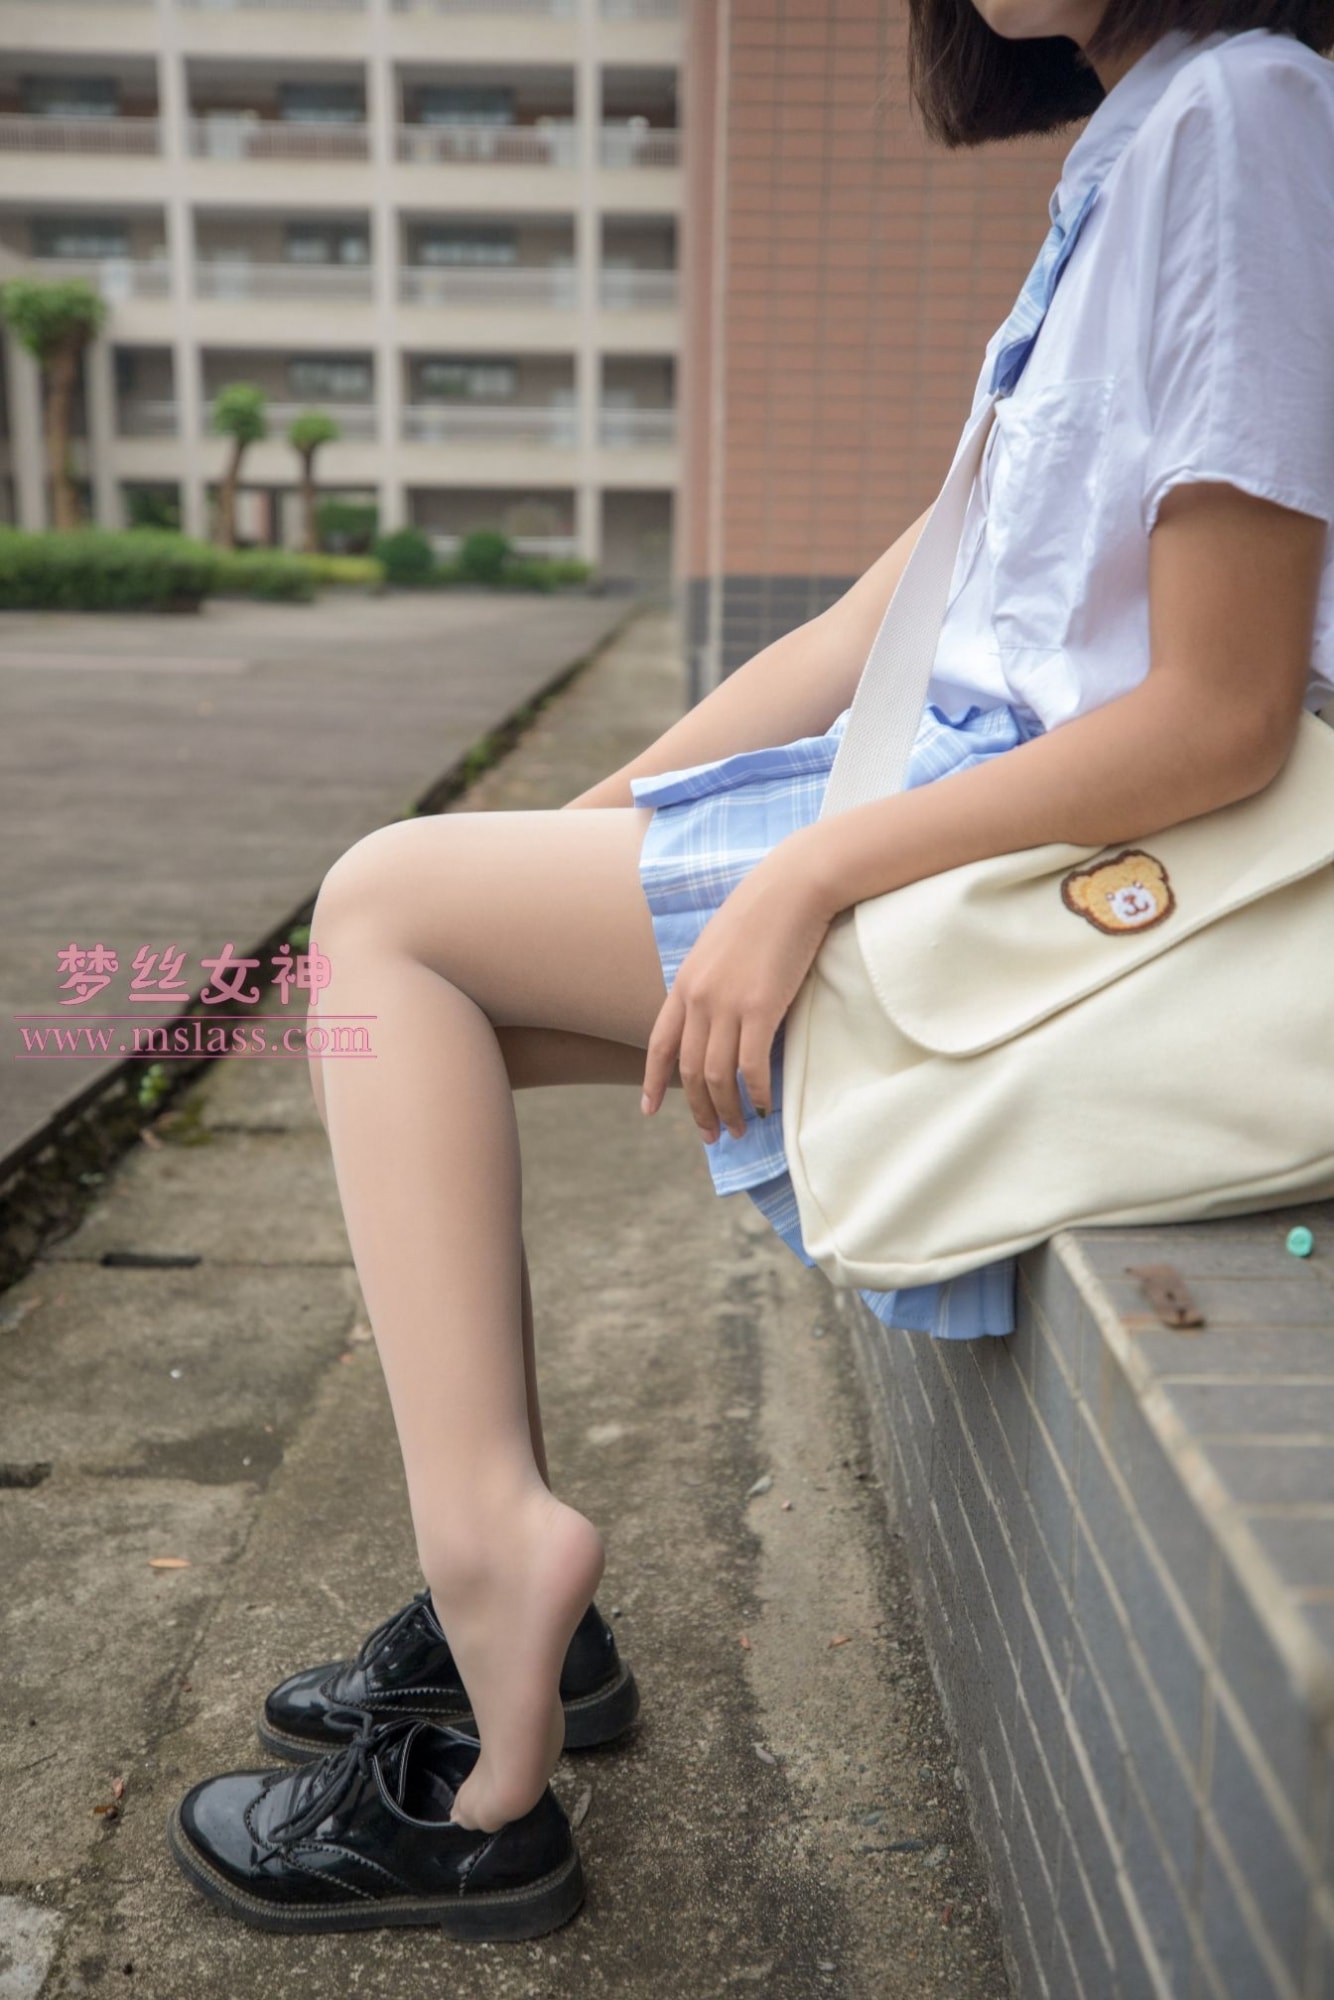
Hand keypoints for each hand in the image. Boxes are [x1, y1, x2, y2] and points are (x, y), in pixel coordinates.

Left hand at [641, 838, 834, 1143]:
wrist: (794, 885)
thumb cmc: (767, 910)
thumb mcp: (723, 946)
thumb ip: (713, 980)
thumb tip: (720, 1012)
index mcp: (685, 982)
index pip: (659, 1043)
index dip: (653, 1081)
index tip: (650, 1110)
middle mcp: (699, 997)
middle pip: (688, 1069)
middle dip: (698, 1108)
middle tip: (711, 1135)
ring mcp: (727, 1004)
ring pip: (717, 1075)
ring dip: (726, 1109)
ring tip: (738, 1129)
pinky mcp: (761, 1007)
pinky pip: (751, 1066)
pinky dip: (756, 1093)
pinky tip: (765, 1107)